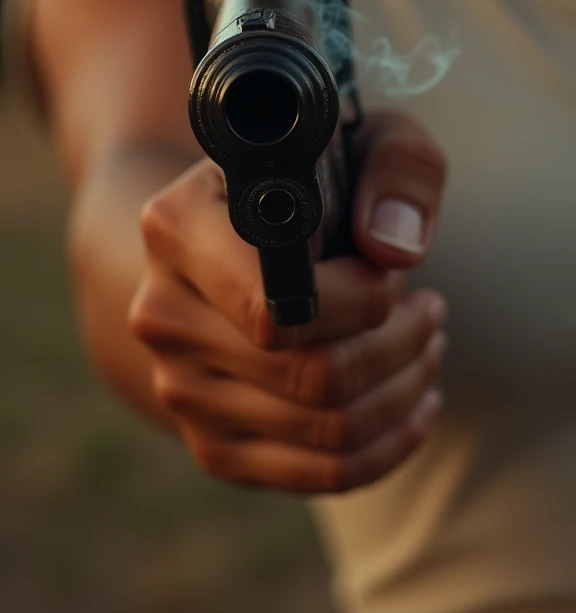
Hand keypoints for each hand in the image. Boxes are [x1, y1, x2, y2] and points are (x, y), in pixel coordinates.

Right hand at [129, 109, 447, 493]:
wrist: (220, 244)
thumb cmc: (301, 188)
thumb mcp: (359, 138)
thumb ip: (396, 168)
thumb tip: (395, 251)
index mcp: (177, 228)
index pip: (279, 306)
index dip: (361, 300)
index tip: (393, 274)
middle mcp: (162, 315)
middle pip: (314, 375)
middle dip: (403, 345)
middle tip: (431, 310)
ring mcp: (179, 389)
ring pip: (330, 429)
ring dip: (406, 389)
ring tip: (427, 344)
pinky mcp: (212, 446)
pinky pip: (321, 474)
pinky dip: (389, 445)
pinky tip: (416, 403)